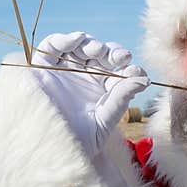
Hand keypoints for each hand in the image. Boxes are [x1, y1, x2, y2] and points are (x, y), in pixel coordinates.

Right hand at [32, 32, 149, 157]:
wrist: (45, 147)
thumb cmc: (76, 140)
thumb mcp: (103, 122)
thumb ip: (121, 100)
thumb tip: (144, 79)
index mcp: (102, 89)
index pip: (119, 71)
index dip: (129, 68)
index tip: (136, 71)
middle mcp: (85, 75)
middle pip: (102, 54)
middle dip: (113, 53)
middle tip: (122, 57)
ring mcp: (64, 68)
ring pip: (80, 46)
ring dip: (92, 44)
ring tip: (99, 51)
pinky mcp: (42, 65)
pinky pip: (53, 45)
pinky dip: (65, 39)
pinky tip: (77, 39)